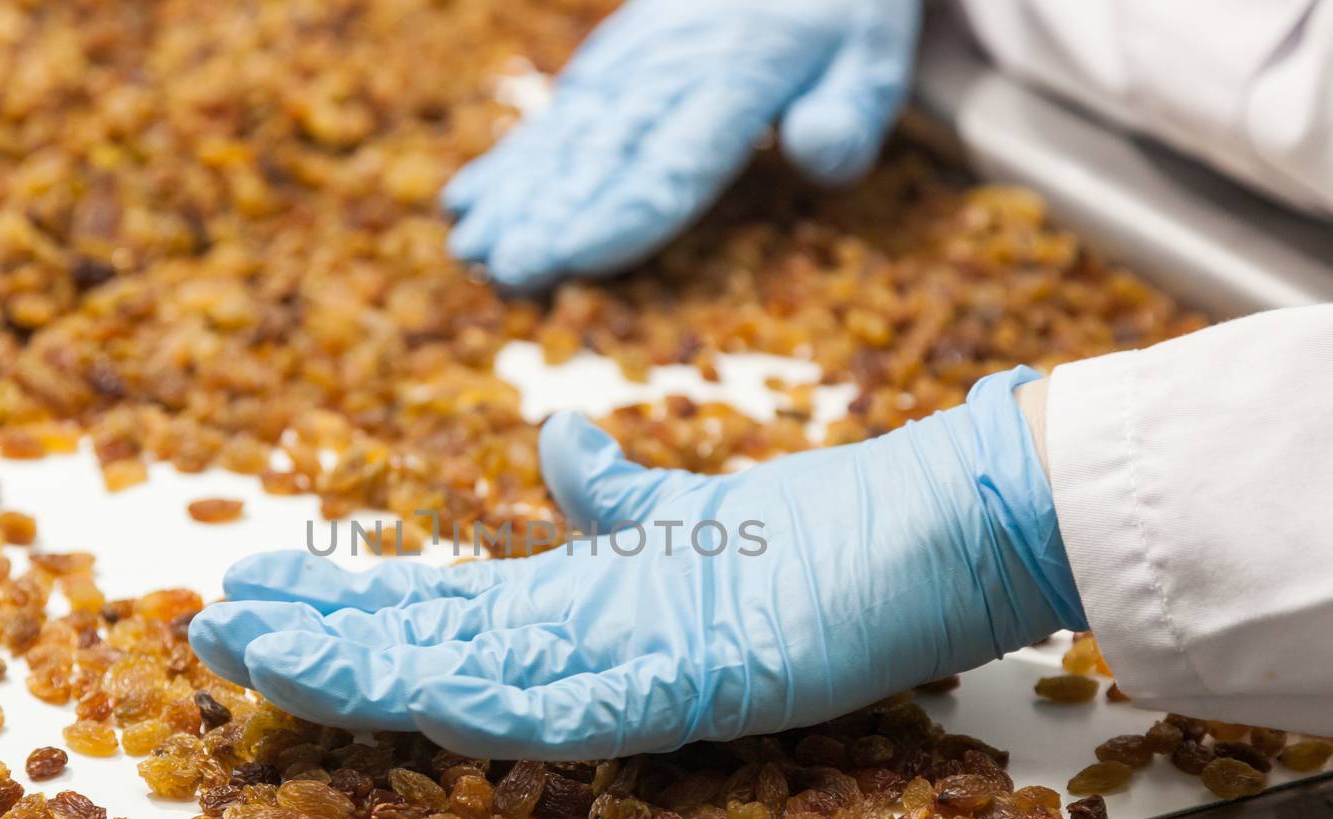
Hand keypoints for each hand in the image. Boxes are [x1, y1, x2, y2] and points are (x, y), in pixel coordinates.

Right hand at [190, 368, 1084, 759]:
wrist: (939, 537)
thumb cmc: (817, 534)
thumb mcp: (691, 508)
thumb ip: (613, 491)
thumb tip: (550, 436)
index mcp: (579, 607)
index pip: (434, 608)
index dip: (339, 604)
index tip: (250, 587)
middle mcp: (589, 648)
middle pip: (429, 648)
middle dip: (318, 646)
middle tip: (211, 637)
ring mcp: (638, 673)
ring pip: (475, 688)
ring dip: (368, 679)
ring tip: (267, 660)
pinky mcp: (704, 687)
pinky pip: (583, 711)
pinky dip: (501, 706)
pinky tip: (419, 694)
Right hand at [444, 0, 919, 288]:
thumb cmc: (838, 19)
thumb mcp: (871, 59)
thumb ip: (848, 114)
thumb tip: (817, 152)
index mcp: (738, 80)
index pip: (670, 163)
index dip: (616, 215)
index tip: (567, 259)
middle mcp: (668, 74)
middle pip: (602, 158)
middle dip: (547, 218)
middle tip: (502, 271)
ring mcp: (629, 67)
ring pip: (565, 140)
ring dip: (515, 197)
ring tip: (470, 248)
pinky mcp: (608, 65)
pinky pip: (555, 117)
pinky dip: (510, 160)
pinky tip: (468, 199)